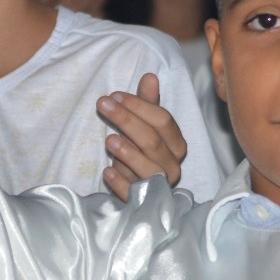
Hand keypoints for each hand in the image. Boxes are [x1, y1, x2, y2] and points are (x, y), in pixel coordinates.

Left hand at [97, 73, 187, 196]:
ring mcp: (158, 186)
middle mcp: (172, 166)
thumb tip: (150, 76)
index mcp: (176, 145)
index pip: (163, 120)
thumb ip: (147, 104)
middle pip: (153, 141)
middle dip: (127, 121)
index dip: (139, 106)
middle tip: (103, 105)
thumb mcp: (144, 127)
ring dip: (128, 153)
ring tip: (108, 140)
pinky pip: (133, 194)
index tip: (115, 95)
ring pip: (148, 168)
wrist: (138, 193)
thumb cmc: (141, 153)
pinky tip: (107, 172)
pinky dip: (121, 183)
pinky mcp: (142, 203)